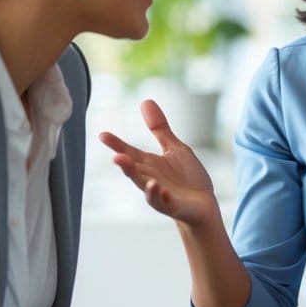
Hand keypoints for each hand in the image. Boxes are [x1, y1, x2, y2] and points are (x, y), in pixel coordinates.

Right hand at [99, 100, 219, 228]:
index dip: (117, 145)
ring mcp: (160, 194)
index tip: (102, 135)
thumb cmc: (187, 177)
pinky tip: (157, 187)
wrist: (203, 204)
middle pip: (134, 171)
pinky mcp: (172, 205)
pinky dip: (159, 196)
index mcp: (149, 164)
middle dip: (125, 164)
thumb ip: (159, 128)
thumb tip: (145, 101)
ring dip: (138, 179)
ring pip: (145, 187)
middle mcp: (150, 179)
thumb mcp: (174, 148)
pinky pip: (163, 202)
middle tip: (116, 157)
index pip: (130, 153)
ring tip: (131, 169)